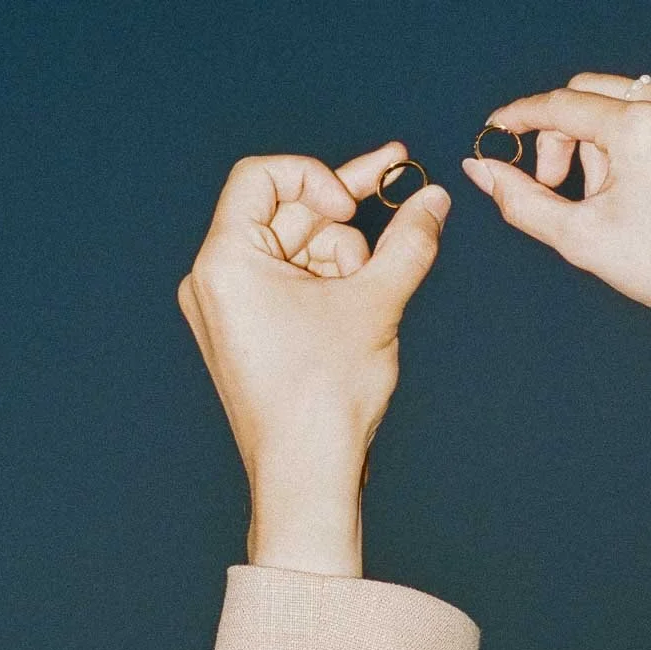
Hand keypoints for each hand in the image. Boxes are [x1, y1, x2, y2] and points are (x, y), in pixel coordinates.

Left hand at [177, 146, 450, 560]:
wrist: (306, 472)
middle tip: (406, 193)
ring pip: (298, 250)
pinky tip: (366, 301)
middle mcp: (216, 279)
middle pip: (288, 214)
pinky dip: (331, 284)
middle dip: (346, 223)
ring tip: (373, 294)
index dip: (315, 177)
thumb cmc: (323, 395)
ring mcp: (231, 307)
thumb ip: (409, 240)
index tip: (352, 206)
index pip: (262, 176)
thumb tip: (434, 199)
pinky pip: (292, 283)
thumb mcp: (376, 302)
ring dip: (344, 260)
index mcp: (226, 261)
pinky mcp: (250, 331)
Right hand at [461, 70, 650, 338]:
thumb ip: (520, 199)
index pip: (559, 104)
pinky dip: (638, 141)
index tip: (495, 131)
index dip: (519, 118)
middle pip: (588, 93)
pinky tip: (644, 191)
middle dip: (562, 135)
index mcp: (640, 125)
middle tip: (556, 184)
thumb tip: (480, 169)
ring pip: (623, 102)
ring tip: (611, 198)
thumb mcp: (579, 238)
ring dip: (600, 140)